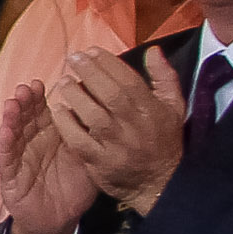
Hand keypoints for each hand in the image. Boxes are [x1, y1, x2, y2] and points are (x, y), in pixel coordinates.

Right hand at [0, 82, 98, 233]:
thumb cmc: (74, 189)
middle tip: (30, 87)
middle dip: (27, 101)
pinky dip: (6, 143)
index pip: (47, 111)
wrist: (60, 221)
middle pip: (28, 117)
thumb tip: (107, 111)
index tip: (51, 81)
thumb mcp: (88, 159)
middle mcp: (34, 143)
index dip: (47, 96)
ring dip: (13, 117)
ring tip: (15, 102)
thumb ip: (92, 137)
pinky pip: (7, 157)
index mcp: (53, 137)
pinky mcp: (11, 176)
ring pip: (14, 132)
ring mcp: (21, 158)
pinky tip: (6, 130)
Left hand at [42, 47, 189, 213]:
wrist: (159, 183)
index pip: (129, 81)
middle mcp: (136, 126)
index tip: (92, 51)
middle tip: (73, 58)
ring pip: (94, 116)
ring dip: (76, 95)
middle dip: (90, 73)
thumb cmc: (164, 140)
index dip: (109, 64)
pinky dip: (67, 124)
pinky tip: (57, 110)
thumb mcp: (174, 107)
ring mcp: (117, 145)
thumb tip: (153, 50)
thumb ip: (164, 77)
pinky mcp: (100, 162)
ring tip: (63, 81)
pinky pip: (79, 141)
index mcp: (153, 110)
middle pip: (111, 95)